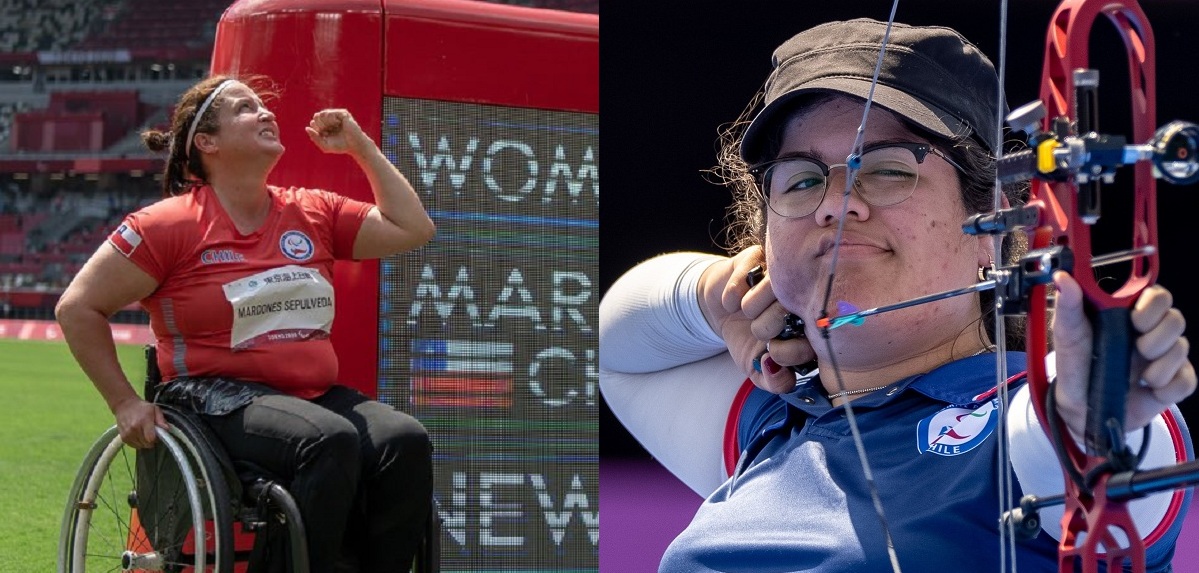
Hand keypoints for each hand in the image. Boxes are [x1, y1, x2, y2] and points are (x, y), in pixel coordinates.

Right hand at [113, 397, 168, 449]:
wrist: (124, 405)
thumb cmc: (141, 407)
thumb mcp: (154, 409)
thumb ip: (161, 419)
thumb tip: (167, 428)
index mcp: (144, 421)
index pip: (151, 438)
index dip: (156, 439)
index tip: (157, 435)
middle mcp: (134, 429)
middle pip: (146, 443)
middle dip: (151, 441)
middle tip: (151, 434)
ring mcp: (127, 434)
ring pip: (140, 446)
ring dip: (144, 442)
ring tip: (144, 434)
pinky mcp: (123, 437)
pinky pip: (133, 445)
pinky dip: (137, 443)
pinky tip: (138, 436)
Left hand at [305, 109, 372, 155]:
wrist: (355, 146)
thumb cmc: (341, 146)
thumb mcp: (324, 145)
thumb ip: (315, 138)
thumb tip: (307, 128)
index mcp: (325, 126)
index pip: (313, 122)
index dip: (316, 129)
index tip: (324, 135)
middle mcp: (330, 119)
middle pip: (316, 116)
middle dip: (320, 125)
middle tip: (328, 131)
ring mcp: (336, 115)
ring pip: (322, 114)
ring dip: (326, 123)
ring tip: (333, 127)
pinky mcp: (342, 113)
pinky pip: (330, 113)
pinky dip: (332, 120)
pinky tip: (338, 124)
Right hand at [698, 246, 815, 392]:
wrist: (720, 308)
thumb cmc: (745, 337)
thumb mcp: (755, 367)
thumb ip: (772, 381)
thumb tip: (777, 371)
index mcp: (810, 322)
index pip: (816, 335)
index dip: (791, 351)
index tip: (771, 354)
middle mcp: (803, 294)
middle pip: (795, 309)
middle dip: (767, 329)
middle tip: (758, 332)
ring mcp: (782, 273)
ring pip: (774, 288)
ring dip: (751, 309)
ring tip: (745, 314)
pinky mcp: (758, 256)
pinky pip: (747, 274)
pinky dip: (733, 294)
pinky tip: (731, 302)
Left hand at [1051, 271, 1195, 437]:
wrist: (1080, 408)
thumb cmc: (1075, 365)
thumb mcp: (1067, 334)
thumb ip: (1068, 306)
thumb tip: (1063, 278)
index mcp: (1128, 315)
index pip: (1158, 296)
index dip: (1154, 304)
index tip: (1135, 319)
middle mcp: (1150, 332)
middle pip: (1176, 319)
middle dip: (1157, 337)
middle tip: (1136, 349)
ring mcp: (1163, 357)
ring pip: (1182, 349)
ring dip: (1159, 366)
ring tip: (1137, 376)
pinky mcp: (1170, 383)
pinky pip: (1186, 381)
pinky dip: (1168, 387)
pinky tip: (1148, 390)